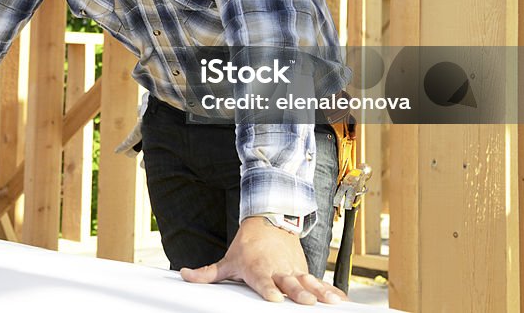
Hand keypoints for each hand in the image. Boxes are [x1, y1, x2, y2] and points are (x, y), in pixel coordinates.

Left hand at [179, 216, 346, 304]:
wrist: (269, 221)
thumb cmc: (247, 246)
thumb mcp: (228, 259)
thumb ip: (208, 273)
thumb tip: (184, 275)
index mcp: (258, 269)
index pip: (263, 281)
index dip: (268, 289)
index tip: (274, 299)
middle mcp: (278, 270)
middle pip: (289, 283)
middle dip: (298, 292)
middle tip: (307, 301)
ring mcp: (293, 270)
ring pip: (308, 281)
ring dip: (319, 292)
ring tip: (330, 302)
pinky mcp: (304, 270)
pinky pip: (319, 280)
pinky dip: (330, 289)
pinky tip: (340, 299)